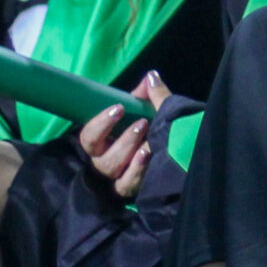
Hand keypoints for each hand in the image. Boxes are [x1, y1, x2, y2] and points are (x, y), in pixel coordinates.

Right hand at [79, 71, 171, 199]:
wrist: (178, 156)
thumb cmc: (154, 130)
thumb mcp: (152, 112)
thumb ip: (151, 95)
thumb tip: (151, 77)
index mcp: (104, 142)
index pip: (89, 136)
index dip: (100, 124)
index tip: (119, 107)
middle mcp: (107, 161)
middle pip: (101, 158)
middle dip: (122, 139)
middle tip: (142, 124)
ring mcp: (119, 177)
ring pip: (113, 171)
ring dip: (130, 153)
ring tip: (149, 142)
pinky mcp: (133, 189)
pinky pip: (127, 184)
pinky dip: (137, 170)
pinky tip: (148, 156)